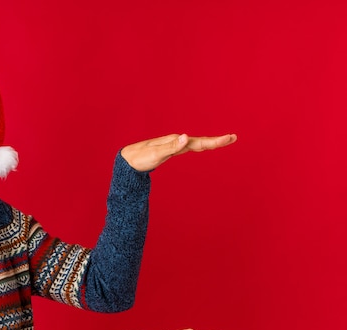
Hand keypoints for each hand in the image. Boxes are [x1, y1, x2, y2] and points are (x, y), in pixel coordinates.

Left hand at [120, 133, 236, 171]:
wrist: (128, 159)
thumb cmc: (140, 157)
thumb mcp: (156, 154)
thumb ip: (172, 146)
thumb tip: (187, 137)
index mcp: (176, 140)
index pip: (199, 141)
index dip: (215, 141)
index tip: (230, 138)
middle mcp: (177, 140)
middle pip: (200, 141)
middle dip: (217, 140)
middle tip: (233, 138)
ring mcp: (174, 144)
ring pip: (196, 143)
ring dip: (210, 142)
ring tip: (224, 141)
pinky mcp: (171, 150)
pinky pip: (189, 147)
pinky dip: (199, 146)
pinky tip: (202, 147)